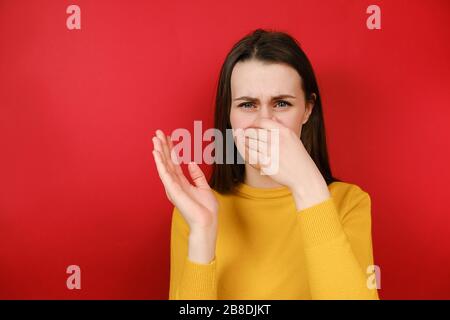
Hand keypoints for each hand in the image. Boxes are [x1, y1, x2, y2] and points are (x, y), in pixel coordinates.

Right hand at [152, 129, 217, 262]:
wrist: (207, 221)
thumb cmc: (206, 209)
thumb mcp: (203, 187)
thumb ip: (196, 175)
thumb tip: (191, 162)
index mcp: (181, 183)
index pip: (174, 163)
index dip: (172, 149)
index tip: (169, 137)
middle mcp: (174, 184)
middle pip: (167, 161)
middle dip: (163, 146)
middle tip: (158, 132)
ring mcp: (172, 186)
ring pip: (164, 165)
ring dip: (159, 151)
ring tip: (155, 138)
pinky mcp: (172, 189)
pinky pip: (164, 173)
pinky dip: (159, 162)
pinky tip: (156, 152)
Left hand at [234, 117, 330, 209]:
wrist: (304, 176)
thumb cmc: (299, 158)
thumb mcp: (293, 139)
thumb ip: (281, 128)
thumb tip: (272, 119)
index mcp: (284, 132)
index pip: (262, 121)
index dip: (253, 123)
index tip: (250, 127)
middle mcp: (277, 140)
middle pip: (253, 132)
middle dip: (246, 133)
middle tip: (241, 135)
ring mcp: (271, 152)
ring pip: (249, 143)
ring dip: (243, 142)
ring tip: (241, 142)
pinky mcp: (266, 164)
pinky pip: (249, 156)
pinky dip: (244, 153)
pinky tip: (244, 152)